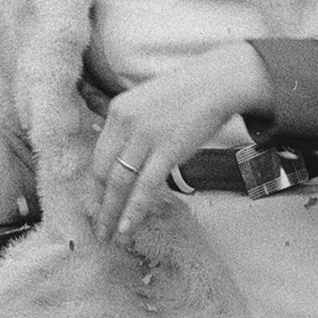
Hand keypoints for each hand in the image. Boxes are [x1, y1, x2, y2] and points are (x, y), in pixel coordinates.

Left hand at [90, 44, 270, 242]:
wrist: (220, 82)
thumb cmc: (189, 93)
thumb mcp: (149, 102)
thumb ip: (134, 126)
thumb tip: (128, 154)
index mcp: (118, 110)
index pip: (99, 155)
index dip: (97, 184)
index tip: (98, 203)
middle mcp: (125, 122)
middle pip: (104, 171)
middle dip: (100, 203)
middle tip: (100, 227)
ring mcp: (145, 136)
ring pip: (120, 183)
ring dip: (112, 213)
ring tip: (110, 235)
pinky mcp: (167, 150)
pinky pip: (145, 187)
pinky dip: (134, 210)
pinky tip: (128, 227)